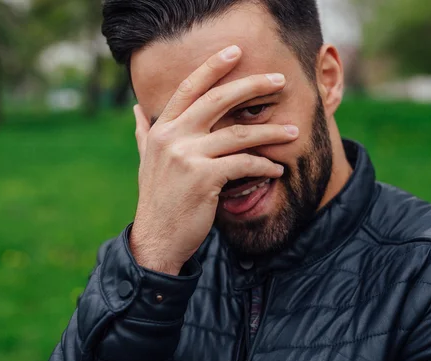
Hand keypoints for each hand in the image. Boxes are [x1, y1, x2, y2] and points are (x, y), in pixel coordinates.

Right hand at [130, 45, 297, 274]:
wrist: (157, 238)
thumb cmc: (157, 199)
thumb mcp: (146, 161)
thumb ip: (144, 132)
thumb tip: (137, 108)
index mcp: (161, 130)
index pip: (189, 88)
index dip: (213, 67)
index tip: (235, 51)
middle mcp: (172, 137)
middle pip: (218, 100)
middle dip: (252, 85)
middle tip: (279, 80)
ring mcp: (187, 156)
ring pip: (239, 134)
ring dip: (271, 132)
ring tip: (293, 131)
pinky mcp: (204, 178)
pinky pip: (244, 164)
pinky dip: (264, 166)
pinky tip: (276, 169)